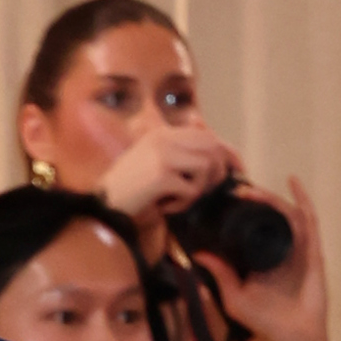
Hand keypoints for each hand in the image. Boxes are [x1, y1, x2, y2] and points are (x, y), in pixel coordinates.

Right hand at [94, 115, 232, 233]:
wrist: (102, 205)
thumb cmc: (127, 190)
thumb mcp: (152, 163)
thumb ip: (178, 155)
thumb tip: (214, 157)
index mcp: (162, 133)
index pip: (206, 134)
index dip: (227, 151)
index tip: (238, 168)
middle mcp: (164, 139)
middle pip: (211, 147)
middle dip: (216, 172)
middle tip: (206, 190)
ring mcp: (163, 156)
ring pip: (206, 167)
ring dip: (198, 189)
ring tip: (179, 199)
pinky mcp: (161, 176)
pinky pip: (191, 190)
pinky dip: (183, 204)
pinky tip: (166, 207)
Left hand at [224, 178, 337, 340]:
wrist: (294, 337)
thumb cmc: (266, 322)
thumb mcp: (234, 298)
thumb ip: (219, 276)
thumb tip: (198, 254)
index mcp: (259, 259)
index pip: (249, 227)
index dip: (239, 211)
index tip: (223, 198)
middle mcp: (277, 249)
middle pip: (267, 215)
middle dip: (252, 200)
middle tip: (234, 190)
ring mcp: (296, 247)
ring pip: (284, 213)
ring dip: (270, 199)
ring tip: (252, 190)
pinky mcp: (312, 249)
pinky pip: (309, 219)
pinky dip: (302, 199)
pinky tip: (293, 182)